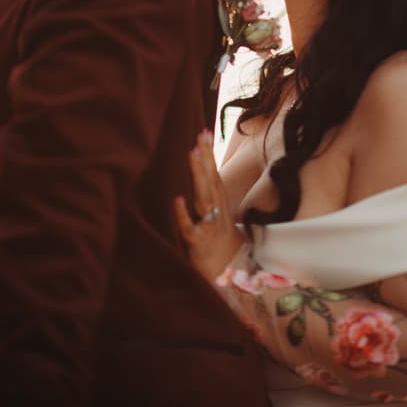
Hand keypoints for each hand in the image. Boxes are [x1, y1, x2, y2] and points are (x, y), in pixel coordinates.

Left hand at [175, 130, 244, 282]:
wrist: (229, 274)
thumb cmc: (219, 241)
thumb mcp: (219, 215)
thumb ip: (210, 193)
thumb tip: (201, 170)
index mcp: (220, 203)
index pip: (215, 173)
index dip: (210, 153)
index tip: (204, 132)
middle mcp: (216, 211)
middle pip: (211, 180)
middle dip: (206, 158)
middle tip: (199, 137)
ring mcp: (208, 226)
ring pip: (203, 198)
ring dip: (198, 176)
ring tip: (192, 156)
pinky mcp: (197, 243)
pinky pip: (189, 227)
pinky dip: (183, 214)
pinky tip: (177, 199)